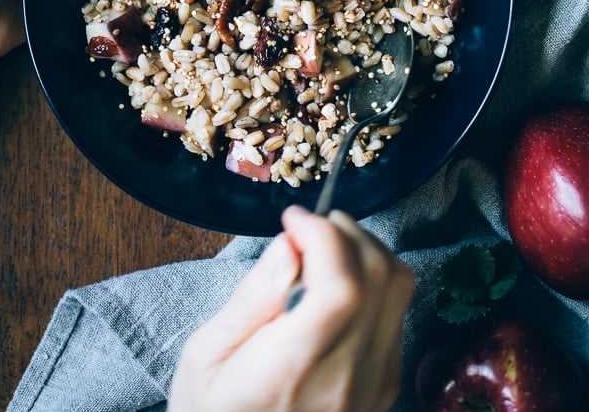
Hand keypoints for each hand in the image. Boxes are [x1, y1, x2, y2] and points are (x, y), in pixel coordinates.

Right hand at [169, 205, 414, 411]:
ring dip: (366, 250)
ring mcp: (374, 385)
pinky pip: (397, 312)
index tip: (293, 218)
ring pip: (399, 289)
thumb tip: (289, 245)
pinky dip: (374, 280)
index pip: (342, 286)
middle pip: (381, 277)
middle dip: (346, 231)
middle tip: (308, 228)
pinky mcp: (384, 387)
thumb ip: (252, 298)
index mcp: (295, 372)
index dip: (324, 235)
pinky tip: (336, 283)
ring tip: (323, 249)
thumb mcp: (206, 358)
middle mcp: (348, 379)